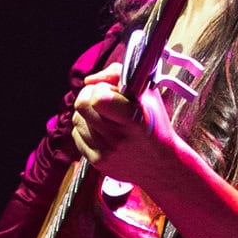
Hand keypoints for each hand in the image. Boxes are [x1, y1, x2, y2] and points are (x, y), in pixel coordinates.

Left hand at [70, 64, 177, 190]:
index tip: (110, 92)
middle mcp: (118, 138)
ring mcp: (106, 152)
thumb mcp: (147, 93)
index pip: (97, 97)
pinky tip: (102, 131)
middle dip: (90, 97)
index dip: (100, 89)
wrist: (160, 163)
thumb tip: (89, 80)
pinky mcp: (96, 162)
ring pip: (77, 119)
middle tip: (104, 101)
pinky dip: (86, 129)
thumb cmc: (154, 124)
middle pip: (81, 105)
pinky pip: (77, 135)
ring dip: (88, 114)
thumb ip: (117, 74)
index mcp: (134, 119)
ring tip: (106, 118)